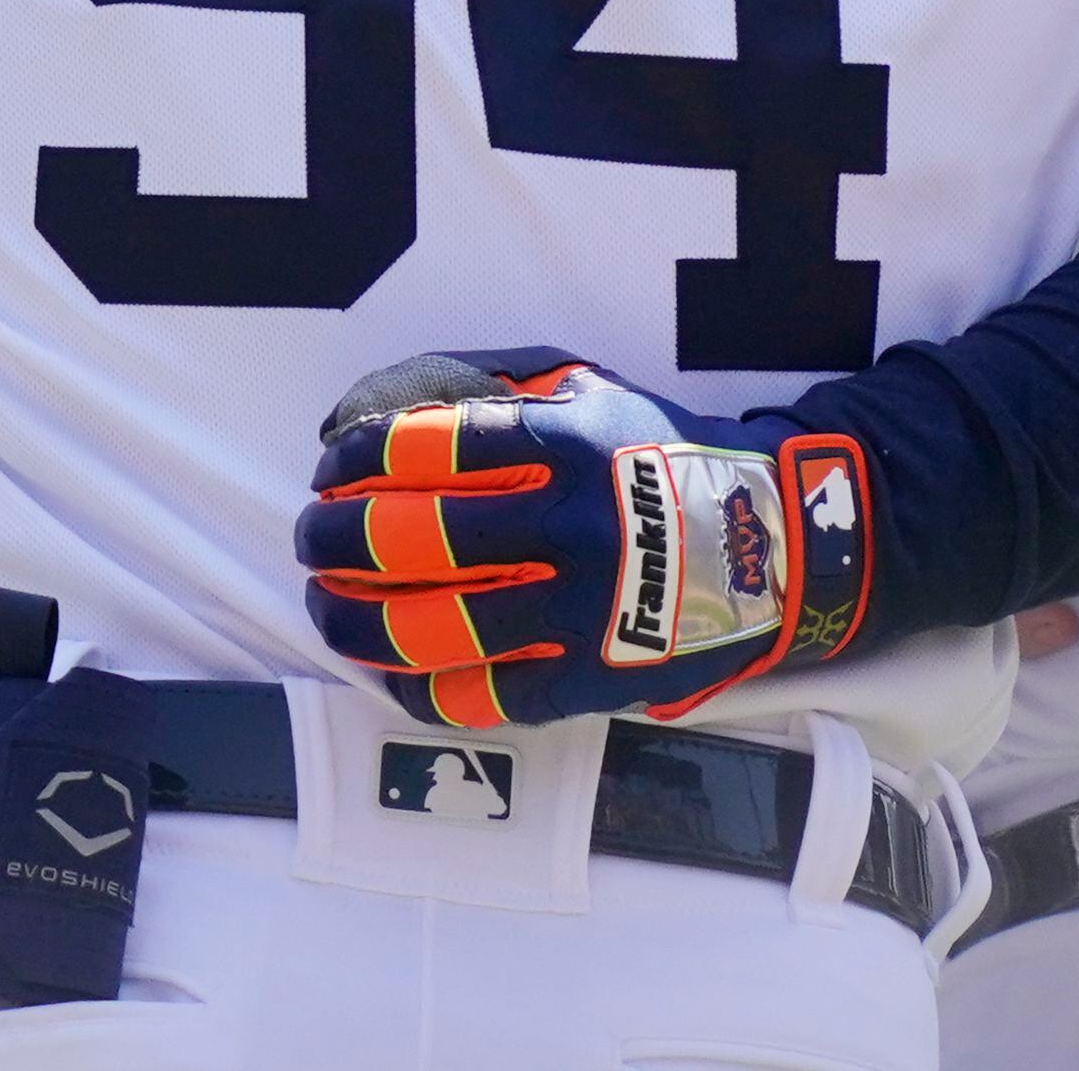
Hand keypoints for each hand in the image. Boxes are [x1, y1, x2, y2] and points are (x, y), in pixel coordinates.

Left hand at [300, 349, 868, 730]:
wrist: (767, 545)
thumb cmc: (653, 454)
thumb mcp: (586, 387)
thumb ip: (486, 384)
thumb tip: (373, 406)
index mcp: (560, 445)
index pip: (421, 448)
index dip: (353, 460)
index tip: (328, 468)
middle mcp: (566, 527)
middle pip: (411, 539)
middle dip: (336, 537)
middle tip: (311, 536)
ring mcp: (575, 612)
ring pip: (431, 625)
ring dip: (355, 618)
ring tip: (324, 604)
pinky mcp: (585, 682)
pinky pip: (479, 695)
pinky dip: (418, 686)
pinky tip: (387, 667)